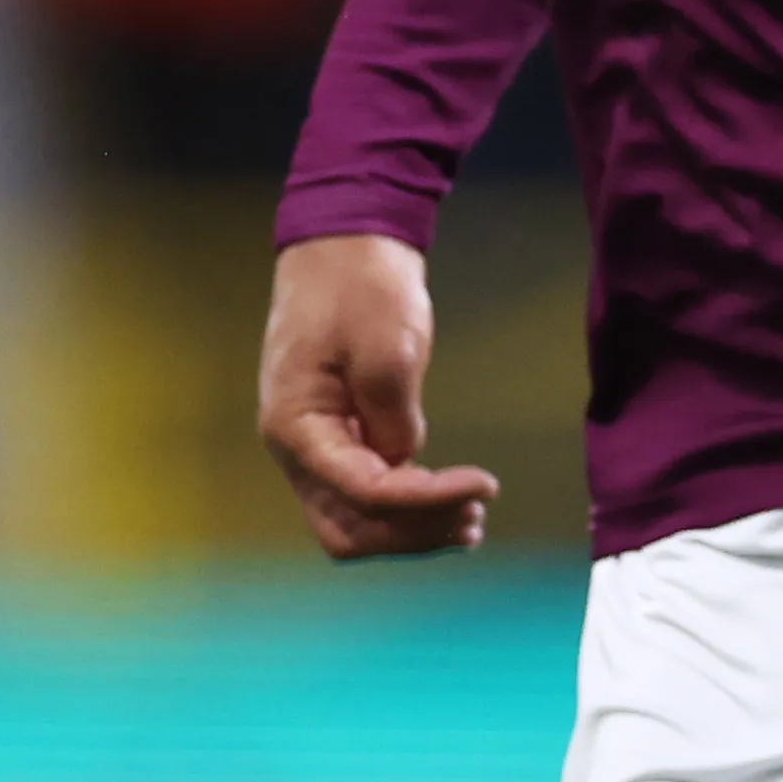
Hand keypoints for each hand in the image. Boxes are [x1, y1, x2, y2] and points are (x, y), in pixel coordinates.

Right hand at [259, 233, 501, 558]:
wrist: (344, 248)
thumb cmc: (360, 288)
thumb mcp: (387, 344)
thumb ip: (393, 413)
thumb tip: (405, 461)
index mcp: (297, 427)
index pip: (362, 491)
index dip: (426, 500)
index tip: (486, 484)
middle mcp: (299, 450)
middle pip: (349, 526)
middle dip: (412, 533)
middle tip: (475, 517)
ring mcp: (317, 447)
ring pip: (356, 520)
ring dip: (412, 529)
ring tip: (472, 522)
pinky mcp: (341, 438)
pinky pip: (367, 494)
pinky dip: (409, 506)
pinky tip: (454, 502)